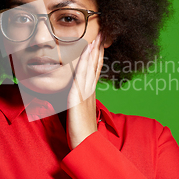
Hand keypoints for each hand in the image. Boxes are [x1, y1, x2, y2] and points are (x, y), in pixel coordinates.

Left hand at [66, 32, 104, 148]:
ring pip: (91, 66)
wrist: (85, 145)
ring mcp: (86, 92)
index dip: (97, 55)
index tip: (99, 42)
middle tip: (103, 32)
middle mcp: (90, 90)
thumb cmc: (81, 133)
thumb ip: (79, 103)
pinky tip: (86, 50)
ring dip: (94, 50)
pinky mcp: (79, 96)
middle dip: (99, 48)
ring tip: (97, 35)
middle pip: (96, 65)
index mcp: (90, 94)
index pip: (95, 70)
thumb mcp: (80, 114)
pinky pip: (82, 74)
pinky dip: (85, 61)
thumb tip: (75, 97)